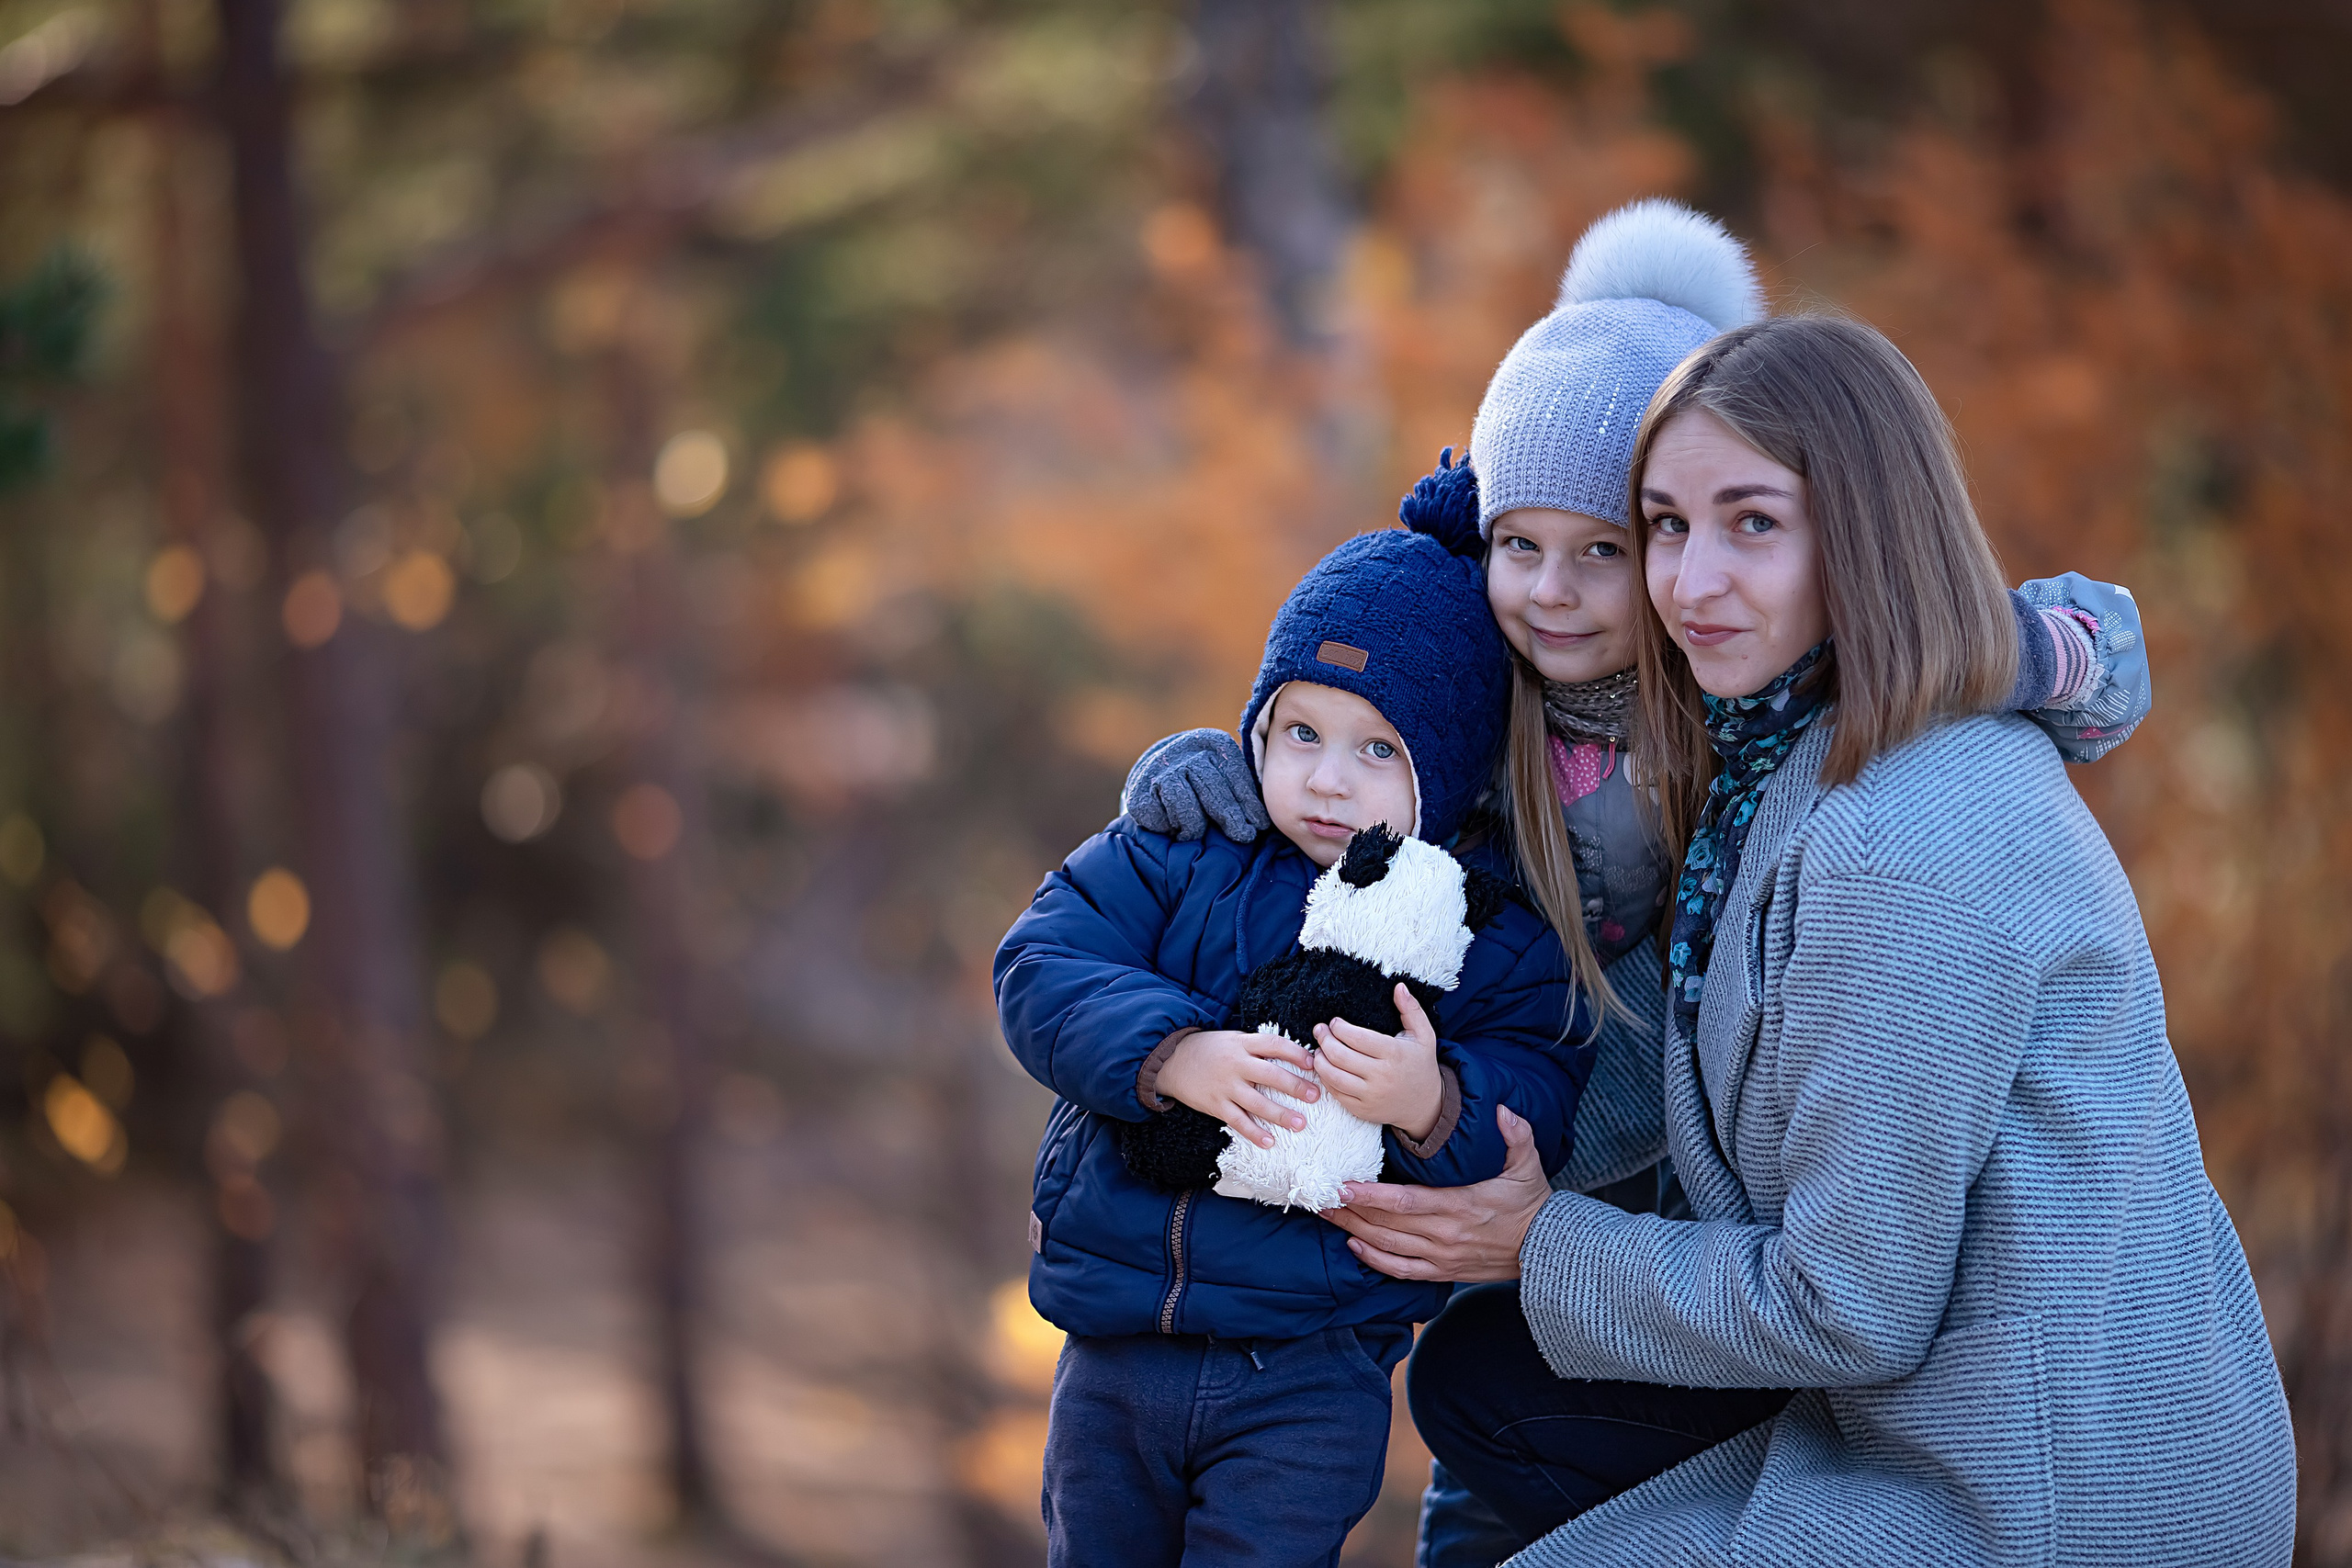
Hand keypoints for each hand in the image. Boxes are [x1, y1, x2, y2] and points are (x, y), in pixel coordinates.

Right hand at [1122, 729, 1269, 843]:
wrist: (1156, 769)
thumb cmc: (1203, 779)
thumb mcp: (1224, 773)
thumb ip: (1241, 789)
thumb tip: (1260, 822)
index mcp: (1212, 742)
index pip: (1233, 773)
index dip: (1247, 801)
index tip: (1259, 824)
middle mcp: (1184, 750)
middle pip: (1211, 787)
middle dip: (1230, 815)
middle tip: (1244, 836)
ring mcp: (1159, 769)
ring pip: (1185, 805)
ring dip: (1195, 825)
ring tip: (1195, 832)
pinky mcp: (1139, 792)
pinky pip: (1161, 819)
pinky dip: (1169, 827)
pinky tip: (1172, 825)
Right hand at [1156, 1029, 1320, 1148]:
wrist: (1172, 1060)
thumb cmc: (1211, 1049)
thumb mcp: (1234, 1039)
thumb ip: (1258, 1048)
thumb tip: (1293, 1056)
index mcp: (1242, 1044)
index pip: (1274, 1044)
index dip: (1295, 1053)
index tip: (1313, 1063)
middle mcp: (1235, 1064)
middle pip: (1270, 1075)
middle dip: (1294, 1086)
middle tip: (1315, 1095)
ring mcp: (1225, 1086)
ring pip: (1256, 1102)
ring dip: (1280, 1114)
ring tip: (1300, 1124)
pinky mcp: (1215, 1105)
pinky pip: (1238, 1121)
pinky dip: (1254, 1133)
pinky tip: (1269, 1142)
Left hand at [1313, 984, 1441, 1142]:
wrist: (1426, 1105)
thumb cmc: (1421, 1064)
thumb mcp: (1424, 1035)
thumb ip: (1411, 1009)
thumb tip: (1399, 986)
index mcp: (1394, 1054)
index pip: (1357, 1038)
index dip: (1339, 1028)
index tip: (1334, 1022)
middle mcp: (1382, 1076)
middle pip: (1340, 1056)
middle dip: (1324, 1040)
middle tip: (1320, 1031)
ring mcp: (1371, 1096)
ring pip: (1333, 1076)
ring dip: (1320, 1060)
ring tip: (1319, 1049)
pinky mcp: (1362, 1110)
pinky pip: (1336, 1093)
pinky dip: (1326, 1079)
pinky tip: (1326, 1067)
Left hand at [1319, 1106, 1551, 1282]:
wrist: (1546, 1250)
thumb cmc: (1532, 1204)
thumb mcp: (1529, 1166)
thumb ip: (1516, 1135)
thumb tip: (1501, 1110)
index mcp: (1459, 1206)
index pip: (1405, 1202)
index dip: (1371, 1197)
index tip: (1343, 1186)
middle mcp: (1444, 1235)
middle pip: (1385, 1225)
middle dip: (1349, 1211)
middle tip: (1319, 1197)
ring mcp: (1441, 1257)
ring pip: (1387, 1246)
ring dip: (1354, 1231)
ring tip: (1327, 1215)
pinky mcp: (1443, 1272)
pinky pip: (1401, 1270)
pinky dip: (1374, 1260)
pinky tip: (1354, 1245)